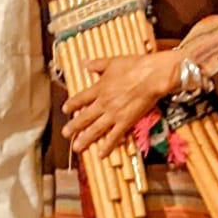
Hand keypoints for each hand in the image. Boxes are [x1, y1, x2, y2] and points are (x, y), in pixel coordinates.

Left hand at [64, 51, 180, 155]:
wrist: (151, 76)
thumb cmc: (135, 66)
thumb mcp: (112, 62)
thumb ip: (97, 64)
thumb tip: (84, 63)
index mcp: (99, 88)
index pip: (80, 98)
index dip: (72, 105)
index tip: (65, 110)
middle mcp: (103, 103)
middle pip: (84, 117)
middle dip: (74, 126)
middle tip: (65, 134)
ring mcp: (113, 114)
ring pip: (95, 129)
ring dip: (85, 139)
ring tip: (77, 147)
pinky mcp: (126, 122)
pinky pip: (114, 137)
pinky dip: (107, 147)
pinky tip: (101, 155)